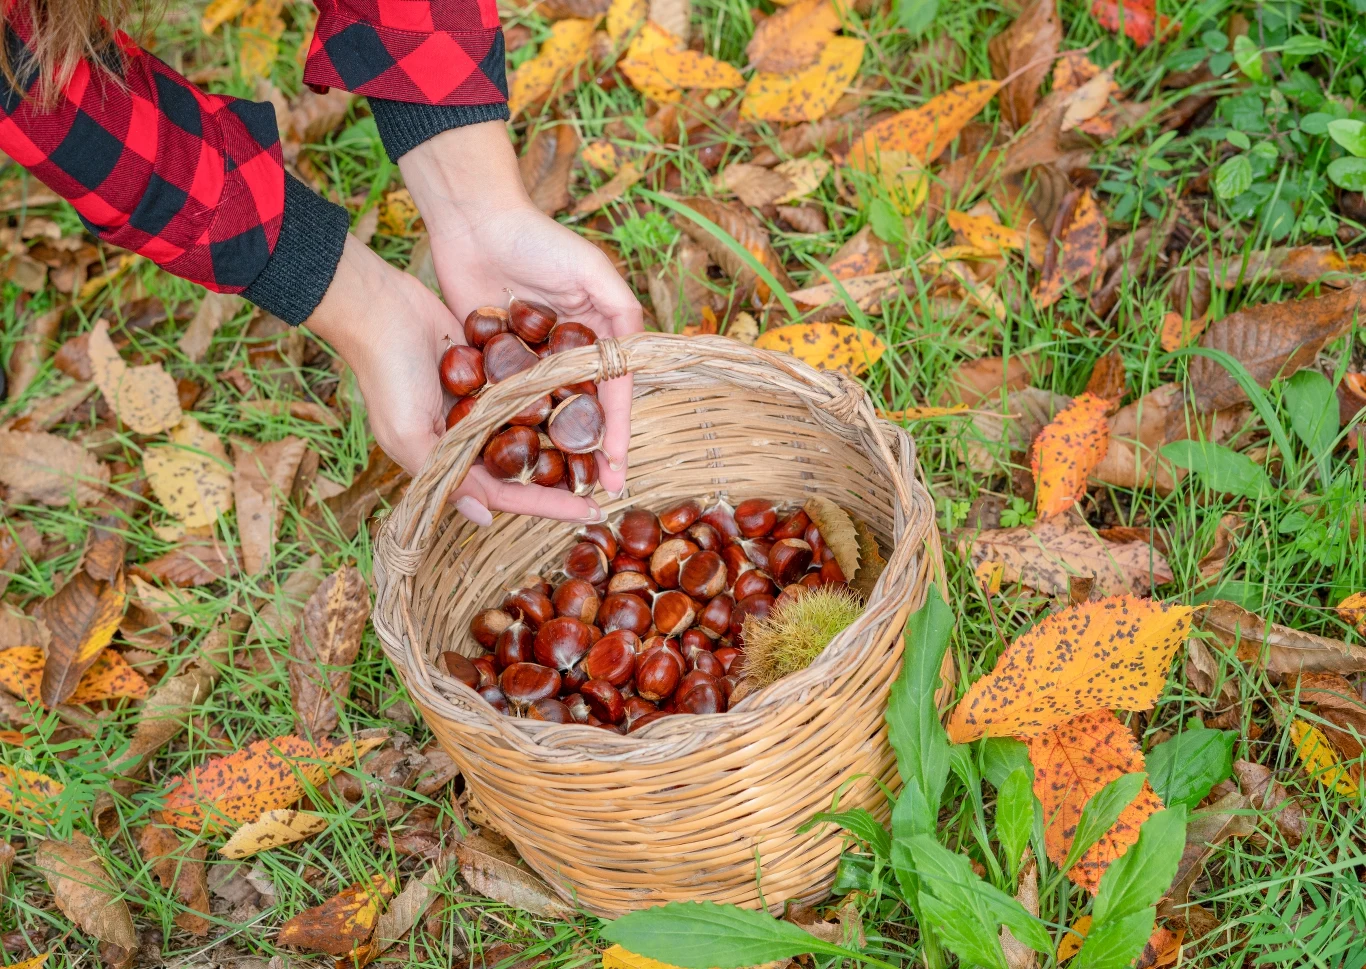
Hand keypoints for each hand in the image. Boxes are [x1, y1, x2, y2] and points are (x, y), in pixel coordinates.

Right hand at [304, 235, 607, 525]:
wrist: (379, 307)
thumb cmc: (386, 374)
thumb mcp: (409, 434)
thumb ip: (447, 477)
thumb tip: (484, 520)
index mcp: (450, 459)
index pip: (508, 493)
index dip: (549, 505)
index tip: (591, 512)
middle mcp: (470, 435)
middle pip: (527, 466)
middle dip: (565, 477)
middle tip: (609, 484)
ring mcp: (483, 401)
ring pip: (534, 428)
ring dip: (566, 436)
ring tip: (608, 445)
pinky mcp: (493, 367)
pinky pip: (532, 388)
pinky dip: (557, 395)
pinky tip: (593, 398)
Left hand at [399, 122, 643, 498]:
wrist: (473, 223)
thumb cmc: (537, 240)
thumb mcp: (591, 270)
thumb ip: (620, 309)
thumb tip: (638, 358)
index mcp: (596, 334)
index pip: (613, 391)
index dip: (619, 428)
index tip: (619, 464)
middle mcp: (567, 353)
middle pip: (584, 411)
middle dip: (593, 451)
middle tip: (599, 490)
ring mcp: (530, 360)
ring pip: (548, 415)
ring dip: (556, 450)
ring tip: (562, 487)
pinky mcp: (493, 362)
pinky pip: (507, 403)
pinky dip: (514, 429)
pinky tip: (517, 461)